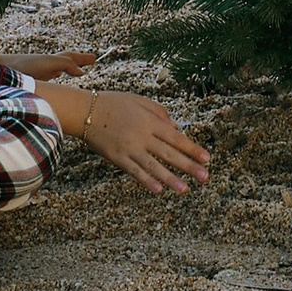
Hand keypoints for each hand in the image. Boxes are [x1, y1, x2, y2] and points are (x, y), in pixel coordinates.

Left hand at [1, 47, 96, 79]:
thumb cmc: (20, 68)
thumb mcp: (47, 64)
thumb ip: (65, 65)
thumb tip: (81, 72)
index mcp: (51, 61)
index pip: (69, 58)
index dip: (81, 60)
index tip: (94, 60)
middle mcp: (45, 64)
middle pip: (65, 59)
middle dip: (78, 60)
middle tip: (92, 60)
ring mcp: (38, 72)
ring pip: (57, 67)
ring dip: (68, 67)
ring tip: (76, 70)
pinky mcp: (30, 81)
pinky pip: (48, 76)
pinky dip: (56, 75)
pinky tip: (55, 82)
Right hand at [43, 84, 210, 194]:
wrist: (84, 110)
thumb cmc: (112, 103)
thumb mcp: (139, 100)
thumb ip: (159, 112)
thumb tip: (176, 127)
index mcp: (150, 121)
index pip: (176, 138)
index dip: (192, 148)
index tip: (207, 159)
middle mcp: (143, 136)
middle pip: (169, 153)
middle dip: (189, 166)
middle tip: (205, 177)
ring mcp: (129, 148)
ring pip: (154, 166)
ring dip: (170, 179)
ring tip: (185, 189)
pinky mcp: (116, 158)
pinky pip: (134, 171)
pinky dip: (146, 181)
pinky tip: (158, 190)